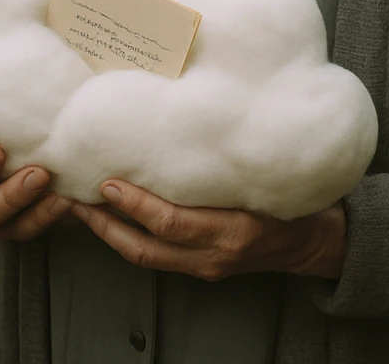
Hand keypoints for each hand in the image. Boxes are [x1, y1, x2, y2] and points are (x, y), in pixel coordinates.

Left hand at [72, 180, 345, 280]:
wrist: (314, 243)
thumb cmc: (294, 200)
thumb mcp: (268, 177)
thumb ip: (230, 159)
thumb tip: (195, 119)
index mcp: (232, 230)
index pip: (172, 223)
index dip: (136, 205)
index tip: (108, 183)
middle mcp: (214, 256)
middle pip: (147, 248)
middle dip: (105, 226)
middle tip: (74, 197)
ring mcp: (206, 267)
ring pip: (145, 257)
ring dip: (109, 233)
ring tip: (81, 206)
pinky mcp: (200, 270)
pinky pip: (156, 256)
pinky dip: (129, 237)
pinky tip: (112, 217)